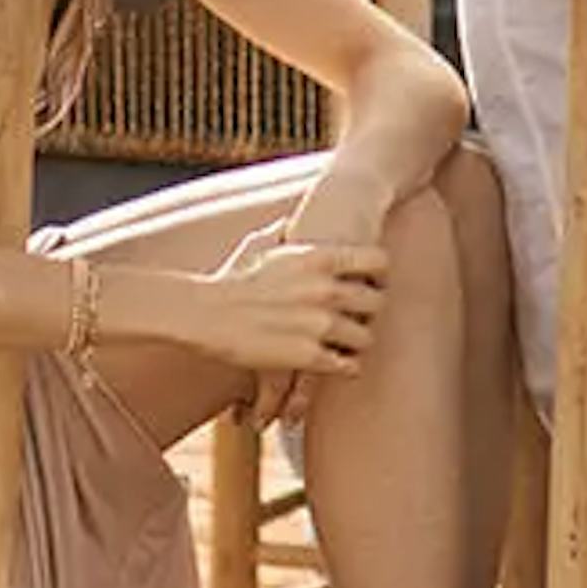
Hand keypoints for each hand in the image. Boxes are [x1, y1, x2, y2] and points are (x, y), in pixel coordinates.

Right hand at [179, 210, 393, 384]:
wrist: (207, 314)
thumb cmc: (232, 278)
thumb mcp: (263, 244)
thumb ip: (286, 231)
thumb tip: (293, 221)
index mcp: (320, 257)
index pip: (378, 261)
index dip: (380, 275)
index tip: (373, 283)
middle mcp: (326, 289)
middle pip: (377, 302)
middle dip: (369, 312)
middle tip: (359, 318)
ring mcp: (320, 324)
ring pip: (366, 337)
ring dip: (356, 342)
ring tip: (345, 344)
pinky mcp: (310, 356)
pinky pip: (348, 365)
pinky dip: (344, 366)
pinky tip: (335, 363)